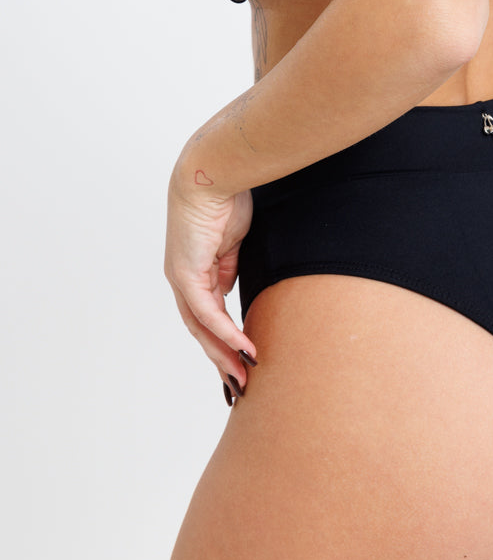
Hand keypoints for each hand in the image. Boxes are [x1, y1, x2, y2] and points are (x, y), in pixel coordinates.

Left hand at [164, 163, 256, 384]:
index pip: (208, 316)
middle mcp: (182, 279)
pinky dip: (226, 333)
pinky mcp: (186, 274)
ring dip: (223, 355)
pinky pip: (207, 313)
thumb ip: (229, 267)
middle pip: (201, 330)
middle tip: (240, 385)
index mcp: (194, 271)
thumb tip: (230, 290)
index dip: (224, 340)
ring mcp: (181, 278)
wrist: (211, 173)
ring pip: (201, 329)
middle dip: (222, 359)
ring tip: (244, 377)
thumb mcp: (233, 241)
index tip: (244, 360)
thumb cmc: (226, 198)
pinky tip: (243, 348)